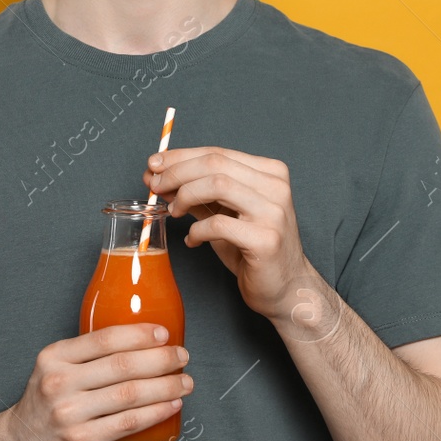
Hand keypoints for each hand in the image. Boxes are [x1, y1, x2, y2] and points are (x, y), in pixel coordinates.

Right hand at [1, 323, 191, 440]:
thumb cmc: (44, 406)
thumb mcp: (53, 369)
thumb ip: (86, 357)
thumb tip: (141, 345)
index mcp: (55, 357)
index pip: (105, 339)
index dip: (139, 334)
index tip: (163, 334)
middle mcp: (59, 382)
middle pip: (123, 365)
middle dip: (161, 360)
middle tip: (182, 357)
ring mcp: (69, 413)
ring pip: (130, 394)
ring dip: (165, 387)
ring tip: (185, 383)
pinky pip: (127, 423)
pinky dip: (155, 412)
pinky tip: (170, 406)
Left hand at [144, 146, 319, 323]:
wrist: (287, 288)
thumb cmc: (253, 249)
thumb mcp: (224, 214)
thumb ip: (197, 194)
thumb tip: (158, 176)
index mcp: (270, 173)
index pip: (218, 153)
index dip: (180, 157)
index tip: (154, 165)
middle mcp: (276, 187)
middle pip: (215, 164)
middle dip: (176, 173)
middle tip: (155, 186)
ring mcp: (274, 212)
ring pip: (217, 184)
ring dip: (185, 196)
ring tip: (174, 212)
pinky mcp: (266, 240)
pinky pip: (219, 224)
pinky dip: (196, 230)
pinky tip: (192, 240)